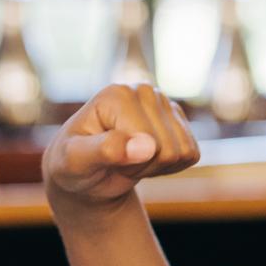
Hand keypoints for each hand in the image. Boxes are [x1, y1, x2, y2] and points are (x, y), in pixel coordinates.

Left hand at [43, 83, 200, 206]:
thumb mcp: (76, 162)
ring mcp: (163, 103)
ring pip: (183, 152)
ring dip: (156, 167)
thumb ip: (105, 151)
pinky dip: (171, 167)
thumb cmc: (73, 166)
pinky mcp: (177, 119)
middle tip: (116, 162)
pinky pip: (192, 154)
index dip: (128, 162)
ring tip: (129, 160)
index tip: (103, 158)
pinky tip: (146, 159)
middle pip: (168, 148)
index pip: (147, 140)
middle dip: (143, 166)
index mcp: (117, 95)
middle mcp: (144, 91)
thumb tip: (146, 145)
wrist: (85, 173)